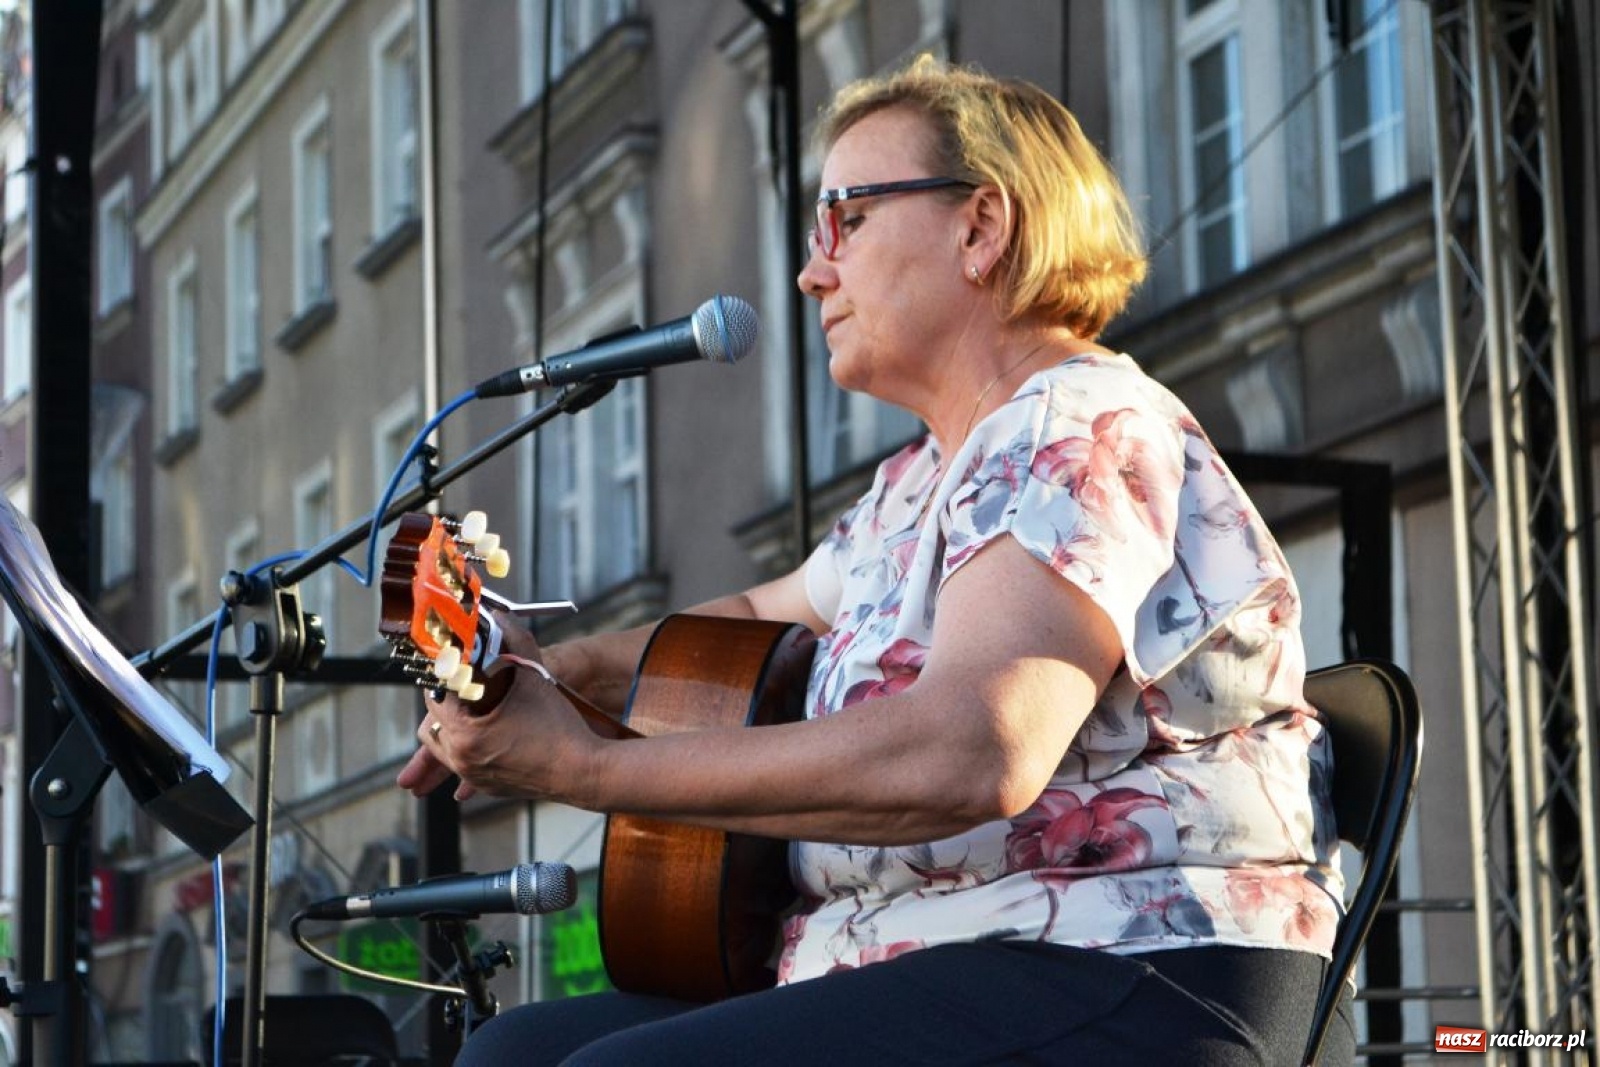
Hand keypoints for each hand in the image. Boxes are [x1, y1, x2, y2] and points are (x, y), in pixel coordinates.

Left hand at [395, 618, 604, 803]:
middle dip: (445, 700)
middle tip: (460, 683)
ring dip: (452, 725)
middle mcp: (462, 759)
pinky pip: (463, 763)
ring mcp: (474, 777)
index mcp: (466, 734)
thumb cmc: (559, 728)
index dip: (442, 676)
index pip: (435, 697)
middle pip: (432, 723)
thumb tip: (501, 616)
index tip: (451, 663)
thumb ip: (516, 641)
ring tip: (470, 707)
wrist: (584, 770)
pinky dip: (468, 744)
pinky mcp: (487, 787)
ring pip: (443, 746)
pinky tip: (487, 729)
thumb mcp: (535, 677)